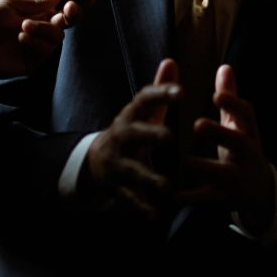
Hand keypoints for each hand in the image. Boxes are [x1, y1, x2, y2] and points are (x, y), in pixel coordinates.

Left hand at [0, 0, 83, 77]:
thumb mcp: (11, 4)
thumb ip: (38, 2)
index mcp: (36, 13)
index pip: (62, 8)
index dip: (77, 3)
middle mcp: (40, 29)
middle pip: (67, 23)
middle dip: (71, 15)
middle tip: (67, 10)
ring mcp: (37, 46)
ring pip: (57, 36)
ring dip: (44, 29)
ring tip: (23, 27)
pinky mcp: (33, 62)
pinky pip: (46, 51)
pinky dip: (36, 43)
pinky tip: (21, 39)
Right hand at [87, 59, 180, 219]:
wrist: (94, 162)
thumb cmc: (130, 132)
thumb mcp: (141, 112)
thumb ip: (159, 90)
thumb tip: (171, 61)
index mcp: (131, 116)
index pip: (144, 100)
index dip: (161, 94)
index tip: (182, 92)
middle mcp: (121, 137)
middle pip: (134, 134)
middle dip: (150, 135)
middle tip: (170, 138)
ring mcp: (116, 163)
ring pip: (131, 170)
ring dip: (148, 178)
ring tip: (167, 186)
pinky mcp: (116, 187)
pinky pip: (128, 198)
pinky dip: (141, 207)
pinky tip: (155, 215)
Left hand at [178, 65, 274, 231]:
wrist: (261, 192)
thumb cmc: (243, 150)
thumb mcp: (241, 125)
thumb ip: (230, 98)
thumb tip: (225, 66)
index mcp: (248, 132)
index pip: (248, 115)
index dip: (234, 105)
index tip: (217, 96)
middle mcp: (248, 154)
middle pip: (239, 142)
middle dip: (221, 133)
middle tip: (198, 125)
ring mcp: (239, 177)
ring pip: (225, 173)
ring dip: (206, 166)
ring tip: (185, 161)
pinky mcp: (226, 197)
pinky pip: (209, 198)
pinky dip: (193, 196)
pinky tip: (175, 193)